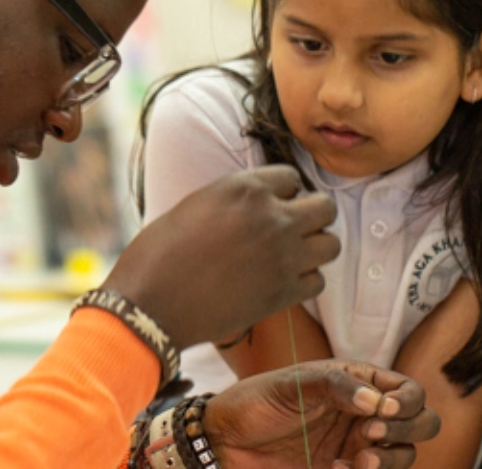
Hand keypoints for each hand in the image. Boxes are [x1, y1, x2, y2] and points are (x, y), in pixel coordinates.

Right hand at [105, 165, 339, 347]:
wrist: (150, 303)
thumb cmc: (161, 251)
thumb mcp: (198, 203)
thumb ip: (237, 197)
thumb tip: (261, 200)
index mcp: (246, 188)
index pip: (292, 177)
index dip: (283, 193)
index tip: (271, 207)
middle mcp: (272, 217)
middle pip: (325, 207)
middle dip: (311, 216)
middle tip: (290, 230)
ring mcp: (283, 256)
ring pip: (331, 244)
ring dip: (314, 248)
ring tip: (290, 256)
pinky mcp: (284, 293)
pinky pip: (318, 281)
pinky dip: (304, 281)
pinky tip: (282, 282)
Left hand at [205, 360, 440, 468]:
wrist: (225, 442)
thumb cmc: (257, 402)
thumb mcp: (294, 383)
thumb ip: (337, 385)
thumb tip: (377, 400)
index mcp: (359, 384)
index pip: (409, 390)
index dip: (407, 401)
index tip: (382, 410)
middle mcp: (366, 415)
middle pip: (422, 423)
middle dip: (409, 429)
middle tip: (371, 433)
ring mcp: (358, 447)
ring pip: (404, 455)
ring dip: (391, 459)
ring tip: (358, 460)